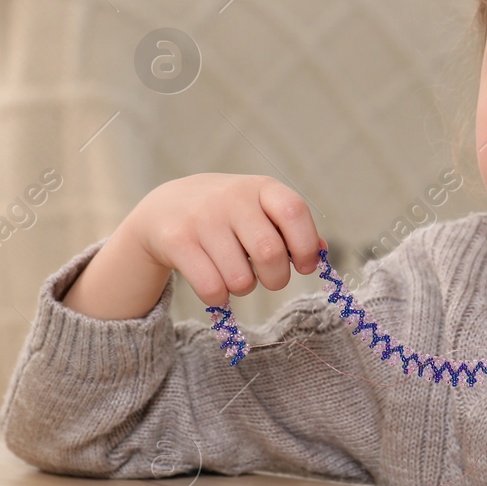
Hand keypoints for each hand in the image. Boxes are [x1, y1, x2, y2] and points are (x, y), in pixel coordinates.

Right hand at [125, 173, 326, 306]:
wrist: (164, 208)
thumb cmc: (227, 215)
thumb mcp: (259, 210)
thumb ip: (290, 229)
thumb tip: (321, 253)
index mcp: (260, 188)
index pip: (294, 211)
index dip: (306, 245)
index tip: (304, 265)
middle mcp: (231, 198)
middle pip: (270, 253)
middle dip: (276, 278)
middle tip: (270, 279)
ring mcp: (201, 219)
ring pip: (240, 279)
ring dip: (244, 289)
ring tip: (235, 276)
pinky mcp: (177, 241)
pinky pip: (212, 288)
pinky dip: (219, 297)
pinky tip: (215, 285)